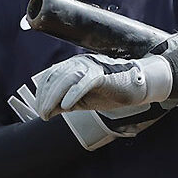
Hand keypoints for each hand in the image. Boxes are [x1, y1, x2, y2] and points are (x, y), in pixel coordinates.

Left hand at [35, 33, 177, 119]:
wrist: (137, 86)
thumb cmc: (111, 92)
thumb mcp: (83, 100)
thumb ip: (65, 102)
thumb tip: (47, 110)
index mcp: (75, 66)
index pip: (51, 76)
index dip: (42, 94)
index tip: (40, 110)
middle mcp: (81, 62)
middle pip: (55, 77)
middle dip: (45, 98)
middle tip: (43, 114)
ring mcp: (92, 66)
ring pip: (66, 78)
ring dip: (54, 97)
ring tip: (50, 113)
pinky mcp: (103, 73)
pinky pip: (84, 82)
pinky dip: (73, 93)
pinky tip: (67, 106)